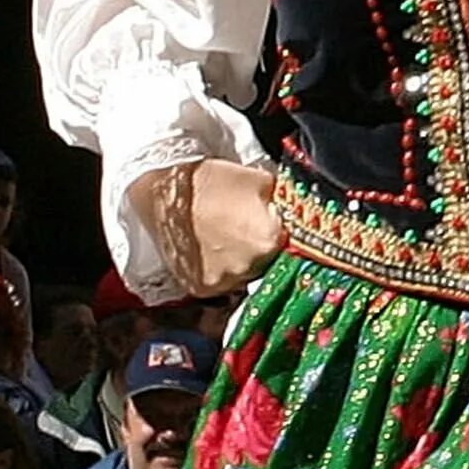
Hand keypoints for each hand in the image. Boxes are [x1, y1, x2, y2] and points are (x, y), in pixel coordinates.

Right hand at [131, 159, 280, 300]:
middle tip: (247, 229)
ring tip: (225, 238)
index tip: (278, 227)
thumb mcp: (262, 181)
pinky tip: (210, 249)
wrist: (164, 191)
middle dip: (265, 249)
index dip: (286, 236)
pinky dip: (220, 270)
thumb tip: (304, 214)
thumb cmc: (213, 181)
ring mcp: (223, 281)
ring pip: (246, 276)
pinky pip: (221, 284)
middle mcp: (249, 267)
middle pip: (271, 264)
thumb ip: (288, 203)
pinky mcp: (201, 288)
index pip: (295, 247)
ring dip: (243, 262)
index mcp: (269, 240)